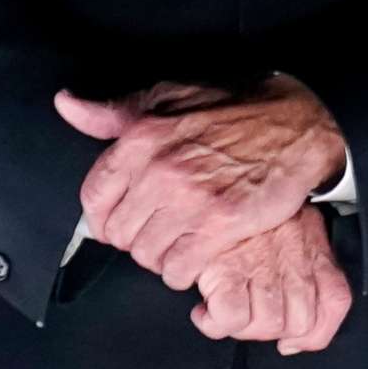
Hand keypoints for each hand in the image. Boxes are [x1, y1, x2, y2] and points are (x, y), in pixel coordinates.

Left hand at [55, 74, 346, 289]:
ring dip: (161, 257)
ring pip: (147, 256)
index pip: (94, 199)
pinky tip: (197, 256)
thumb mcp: (173, 96)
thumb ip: (116, 110)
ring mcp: (191, 199)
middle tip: (161, 230)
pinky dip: (184, 272)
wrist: (300, 125)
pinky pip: (178, 269)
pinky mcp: (221, 224)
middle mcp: (161, 170)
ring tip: (181, 243)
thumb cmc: (237, 111)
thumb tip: (67, 105)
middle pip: (120, 234)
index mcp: (143, 138)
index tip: (122, 221)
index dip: (105, 218)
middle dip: (137, 238)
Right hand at [192, 206, 353, 354]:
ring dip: (240, 327)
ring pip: (264, 325)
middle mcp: (293, 260)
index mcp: (313, 247)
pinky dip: (213, 322)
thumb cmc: (250, 199)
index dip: (315, 333)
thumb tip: (296, 318)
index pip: (336, 301)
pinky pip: (229, 318)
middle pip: (297, 323)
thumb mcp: (294, 217)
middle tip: (248, 316)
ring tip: (225, 311)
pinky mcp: (224, 269)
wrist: (216, 170)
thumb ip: (307, 256)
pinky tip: (205, 309)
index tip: (290, 341)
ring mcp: (260, 266)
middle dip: (270, 330)